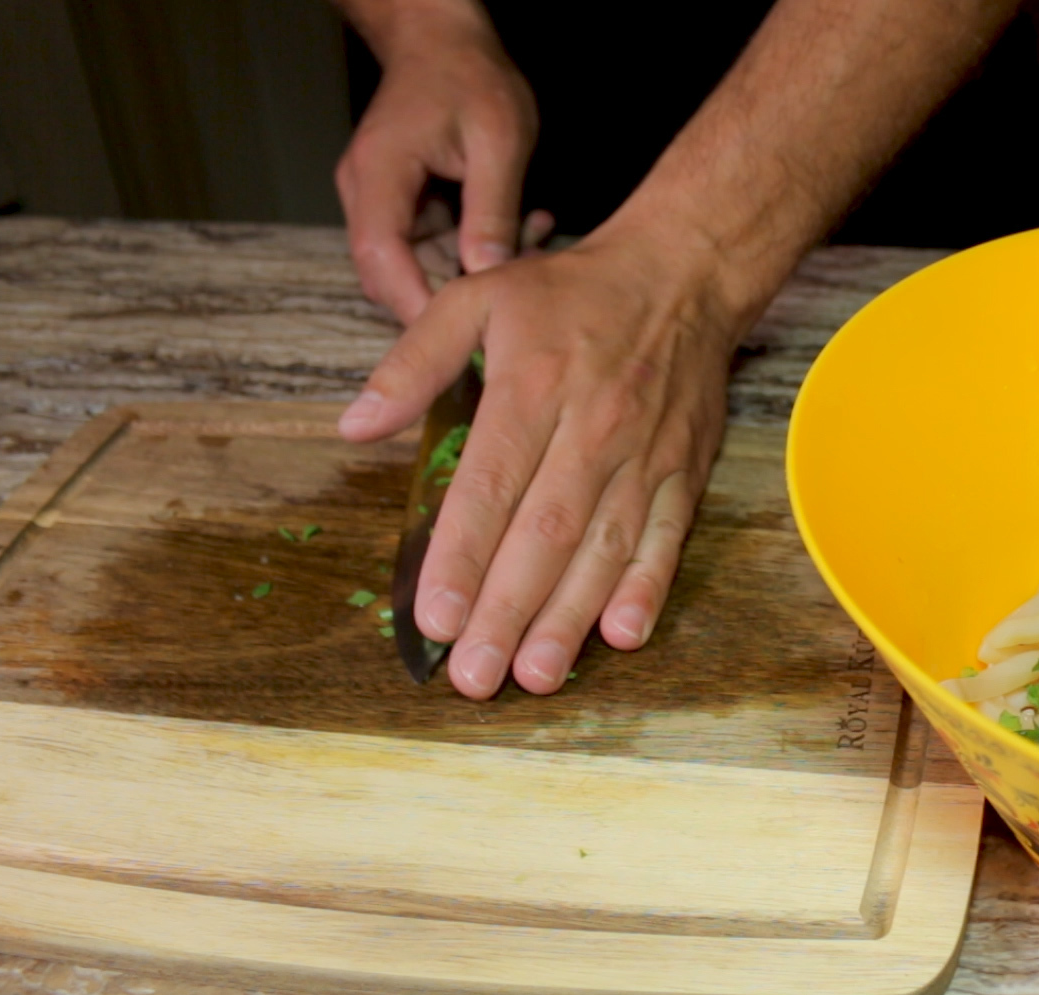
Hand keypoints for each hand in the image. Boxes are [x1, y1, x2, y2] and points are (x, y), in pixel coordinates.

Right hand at [335, 1, 535, 323]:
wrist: (443, 40)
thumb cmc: (469, 75)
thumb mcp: (499, 141)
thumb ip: (492, 212)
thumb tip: (488, 275)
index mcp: (380, 172)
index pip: (381, 258)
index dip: (416, 303)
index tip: (461, 334)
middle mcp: (366, 192)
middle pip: (390, 273)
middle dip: (452, 294)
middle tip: (516, 292)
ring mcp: (379, 199)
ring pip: (416, 265)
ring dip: (471, 269)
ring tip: (532, 243)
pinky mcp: (401, 203)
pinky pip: (431, 246)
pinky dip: (472, 248)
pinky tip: (521, 230)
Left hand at [337, 225, 737, 697]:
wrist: (684, 274)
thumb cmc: (571, 294)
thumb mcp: (477, 298)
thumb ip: (412, 362)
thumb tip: (354, 426)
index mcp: (533, 386)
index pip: (491, 486)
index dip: (463, 557)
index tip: (436, 618)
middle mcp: (592, 428)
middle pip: (546, 534)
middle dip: (509, 611)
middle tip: (476, 676)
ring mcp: (644, 456)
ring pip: (604, 548)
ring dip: (570, 617)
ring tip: (535, 675)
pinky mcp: (683, 472)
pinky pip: (665, 538)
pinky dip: (646, 588)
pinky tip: (620, 634)